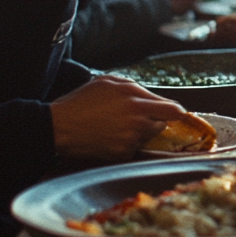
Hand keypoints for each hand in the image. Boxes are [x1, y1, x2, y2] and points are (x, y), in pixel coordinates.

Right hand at [50, 75, 189, 160]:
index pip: (172, 109)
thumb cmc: (81, 101)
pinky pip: (134, 148)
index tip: (177, 112)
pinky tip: (111, 137)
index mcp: (135, 100)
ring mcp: (130, 139)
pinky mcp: (122, 154)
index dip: (176, 111)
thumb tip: (155, 97)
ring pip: (148, 136)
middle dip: (155, 119)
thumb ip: (135, 87)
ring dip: (141, 131)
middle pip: (162, 124)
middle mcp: (137, 121)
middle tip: (136, 117)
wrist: (58, 127)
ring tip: (118, 125)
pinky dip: (128, 143)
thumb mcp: (108, 82)